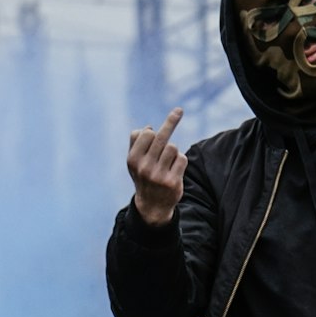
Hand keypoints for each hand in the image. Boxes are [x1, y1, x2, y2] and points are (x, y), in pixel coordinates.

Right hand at [128, 107, 186, 224]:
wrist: (152, 207)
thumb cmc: (143, 177)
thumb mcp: (134, 161)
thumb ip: (136, 143)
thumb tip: (149, 127)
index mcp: (133, 160)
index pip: (146, 134)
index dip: (152, 132)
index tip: (156, 128)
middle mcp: (144, 167)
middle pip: (161, 137)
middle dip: (171, 121)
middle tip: (179, 110)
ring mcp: (159, 175)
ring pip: (173, 147)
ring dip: (173, 152)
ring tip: (168, 162)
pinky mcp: (173, 182)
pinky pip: (182, 159)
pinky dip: (180, 161)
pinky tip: (175, 170)